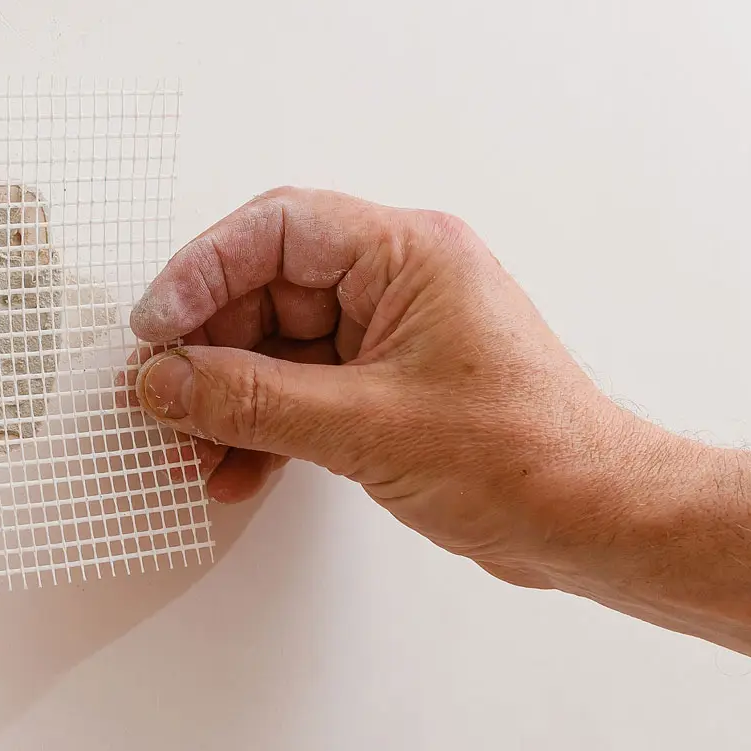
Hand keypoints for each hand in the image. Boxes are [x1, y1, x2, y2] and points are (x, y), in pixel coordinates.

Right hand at [131, 188, 669, 588]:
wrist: (594, 520)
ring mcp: (396, 334)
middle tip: (161, 396)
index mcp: (409, 254)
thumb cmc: (525, 456)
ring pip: (281, 345)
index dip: (202, 271)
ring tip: (191, 448)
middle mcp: (401, 281)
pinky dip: (267, 425)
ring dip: (230, 397)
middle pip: (269, 287)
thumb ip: (252, 400)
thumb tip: (168, 381)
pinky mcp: (393, 386)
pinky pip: (306, 388)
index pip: (277, 230)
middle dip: (209, 348)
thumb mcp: (366, 428)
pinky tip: (237, 468)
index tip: (156, 327)